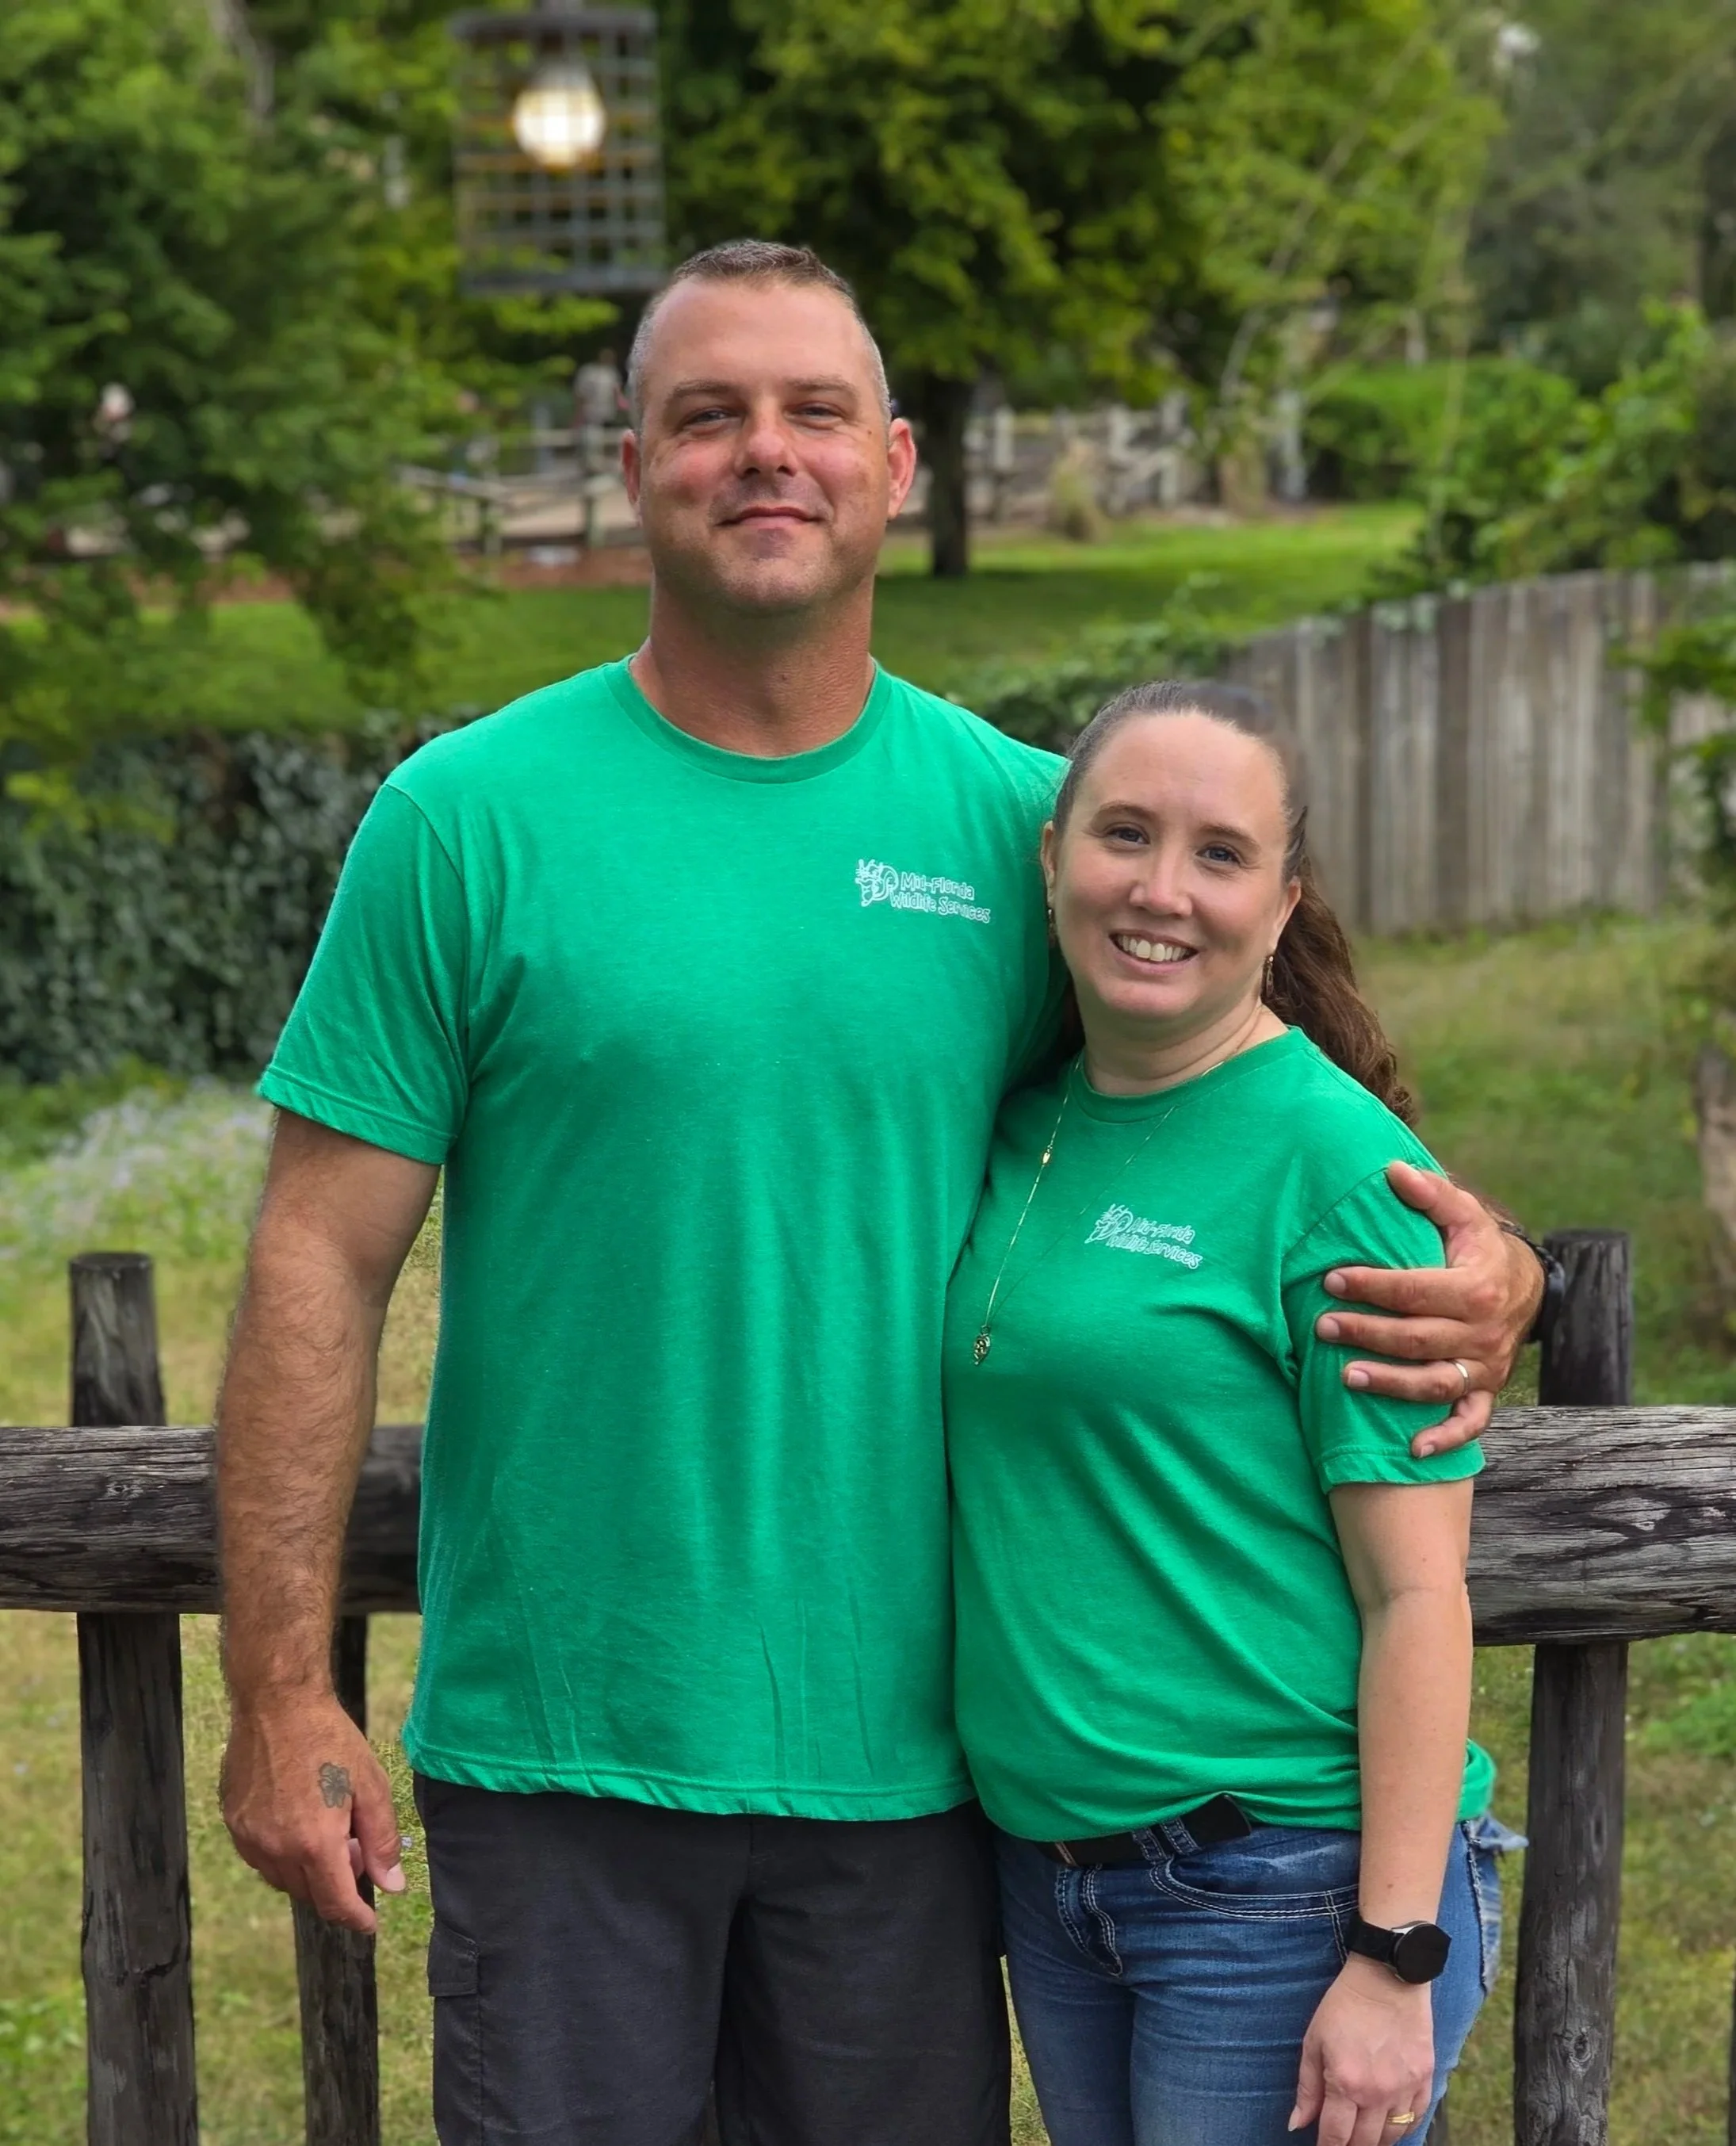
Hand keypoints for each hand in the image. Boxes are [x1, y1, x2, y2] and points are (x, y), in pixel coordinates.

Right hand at [221, 1692, 405, 1934]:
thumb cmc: (330, 1740)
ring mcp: (249, 1838)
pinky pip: (260, 1858)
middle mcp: (276, 1849)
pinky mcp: (233, 1823)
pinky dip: (283, 1856)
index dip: (356, 1918)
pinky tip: (298, 1823)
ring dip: (308, 1872)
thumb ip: (381, 1841)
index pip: (335, 1903)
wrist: (277, 1703)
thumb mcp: (370, 1786)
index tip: (369, 1923)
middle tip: (355, 1852)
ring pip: (282, 1879)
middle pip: (309, 1894)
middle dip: (336, 1886)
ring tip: (328, 1832)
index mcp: (314, 1843)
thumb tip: (391, 1885)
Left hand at [1290, 1956, 1433, 2145]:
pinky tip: (1390, 2123)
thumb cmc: (1344, 2006)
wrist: (1387, 1978)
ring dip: (1375, 2140)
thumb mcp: (1314, 2041)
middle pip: (1364, 2143)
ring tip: (1364, 2134)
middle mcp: (1377, 2094)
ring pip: (1391, 2137)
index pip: (1335, 2137)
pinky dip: (1402, 2127)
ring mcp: (1405, 2089)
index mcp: (1346, 2084)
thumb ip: (1307, 2087)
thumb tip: (1296, 2125)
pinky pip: (1416, 2119)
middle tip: (1342, 2139)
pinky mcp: (1425, 2080)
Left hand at [1315, 1164, 1543, 1456]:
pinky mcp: (1487, 1390)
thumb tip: (1392, 1170)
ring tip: (1345, 1377)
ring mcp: (1486, 1366)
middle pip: (1418, 1339)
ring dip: (1391, 1384)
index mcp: (1478, 1287)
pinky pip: (1471, 1422)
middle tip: (1322, 1325)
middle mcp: (1485, 1332)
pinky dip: (1446, 1438)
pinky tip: (1413, 1449)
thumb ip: (1431, 1193)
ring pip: (1436, 1383)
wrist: (1525, 1285)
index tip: (1331, 1280)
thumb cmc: (1478, 1245)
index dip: (1372, 1286)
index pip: (1416, 1290)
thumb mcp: (1462, 1212)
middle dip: (1367, 1333)